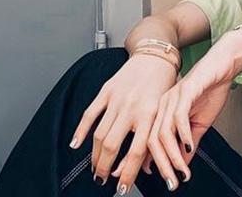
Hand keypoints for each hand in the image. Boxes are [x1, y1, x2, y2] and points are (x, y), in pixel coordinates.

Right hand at [69, 53, 178, 192]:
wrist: (155, 57)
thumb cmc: (164, 85)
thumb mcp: (165, 112)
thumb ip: (154, 138)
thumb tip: (144, 168)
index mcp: (151, 114)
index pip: (136, 152)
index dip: (127, 174)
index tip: (122, 188)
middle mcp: (133, 107)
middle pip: (113, 146)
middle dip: (105, 168)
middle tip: (102, 180)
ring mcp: (117, 99)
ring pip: (99, 134)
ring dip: (94, 156)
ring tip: (94, 168)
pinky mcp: (106, 90)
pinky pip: (89, 114)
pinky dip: (80, 132)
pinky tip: (76, 145)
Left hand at [147, 31, 241, 191]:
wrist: (223, 65)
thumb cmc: (211, 89)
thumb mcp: (199, 124)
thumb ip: (188, 143)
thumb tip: (181, 164)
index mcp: (161, 112)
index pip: (146, 140)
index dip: (143, 161)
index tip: (144, 179)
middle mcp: (162, 105)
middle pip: (152, 140)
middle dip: (161, 165)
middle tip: (171, 182)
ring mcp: (172, 97)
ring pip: (164, 132)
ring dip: (173, 155)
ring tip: (181, 170)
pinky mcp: (186, 91)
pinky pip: (179, 116)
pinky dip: (183, 134)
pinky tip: (190, 146)